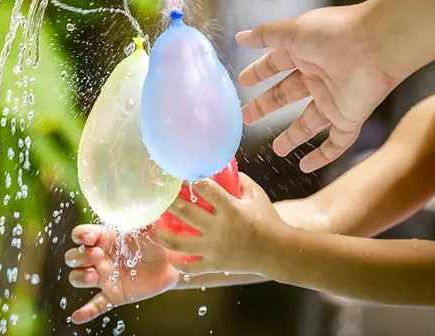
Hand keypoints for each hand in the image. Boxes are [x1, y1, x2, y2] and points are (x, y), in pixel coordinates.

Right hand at [65, 224, 179, 323]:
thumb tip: (145, 202)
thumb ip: (142, 217)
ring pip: (78, 278)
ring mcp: (104, 277)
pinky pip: (95, 305)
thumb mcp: (149, 227)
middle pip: (73, 257)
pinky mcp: (113, 295)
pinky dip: (85, 312)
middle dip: (80, 256)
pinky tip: (77, 317)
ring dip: (80, 277)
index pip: (80, 234)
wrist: (172, 264)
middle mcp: (99, 257)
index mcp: (104, 238)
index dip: (80, 235)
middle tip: (98, 256)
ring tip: (94, 276)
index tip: (90, 238)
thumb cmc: (158, 241)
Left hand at [155, 173, 284, 275]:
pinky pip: (190, 266)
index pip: (204, 188)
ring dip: (162, 233)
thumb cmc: (267, 220)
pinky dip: (178, 262)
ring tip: (156, 225)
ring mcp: (214, 248)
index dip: (191, 179)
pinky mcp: (214, 264)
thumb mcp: (256, 194)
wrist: (277, 252)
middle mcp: (219, 228)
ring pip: (179, 242)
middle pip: (184, 212)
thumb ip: (239, 180)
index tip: (181, 174)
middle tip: (161, 196)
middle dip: (169, 201)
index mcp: (230, 208)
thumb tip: (219, 168)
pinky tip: (171, 254)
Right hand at [237, 4, 400, 171]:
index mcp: (305, 53)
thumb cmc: (335, 32)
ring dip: (293, 136)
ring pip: (309, 122)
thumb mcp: (291, 31)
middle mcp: (318, 76)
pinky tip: (306, 167)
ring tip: (277, 150)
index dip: (259, 73)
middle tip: (246, 117)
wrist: (378, 44)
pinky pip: (336, 142)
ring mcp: (333, 98)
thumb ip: (265, 36)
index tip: (243, 82)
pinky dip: (323, 156)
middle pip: (287, 95)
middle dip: (266, 106)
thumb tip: (240, 37)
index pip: (276, 65)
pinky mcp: (349, 116)